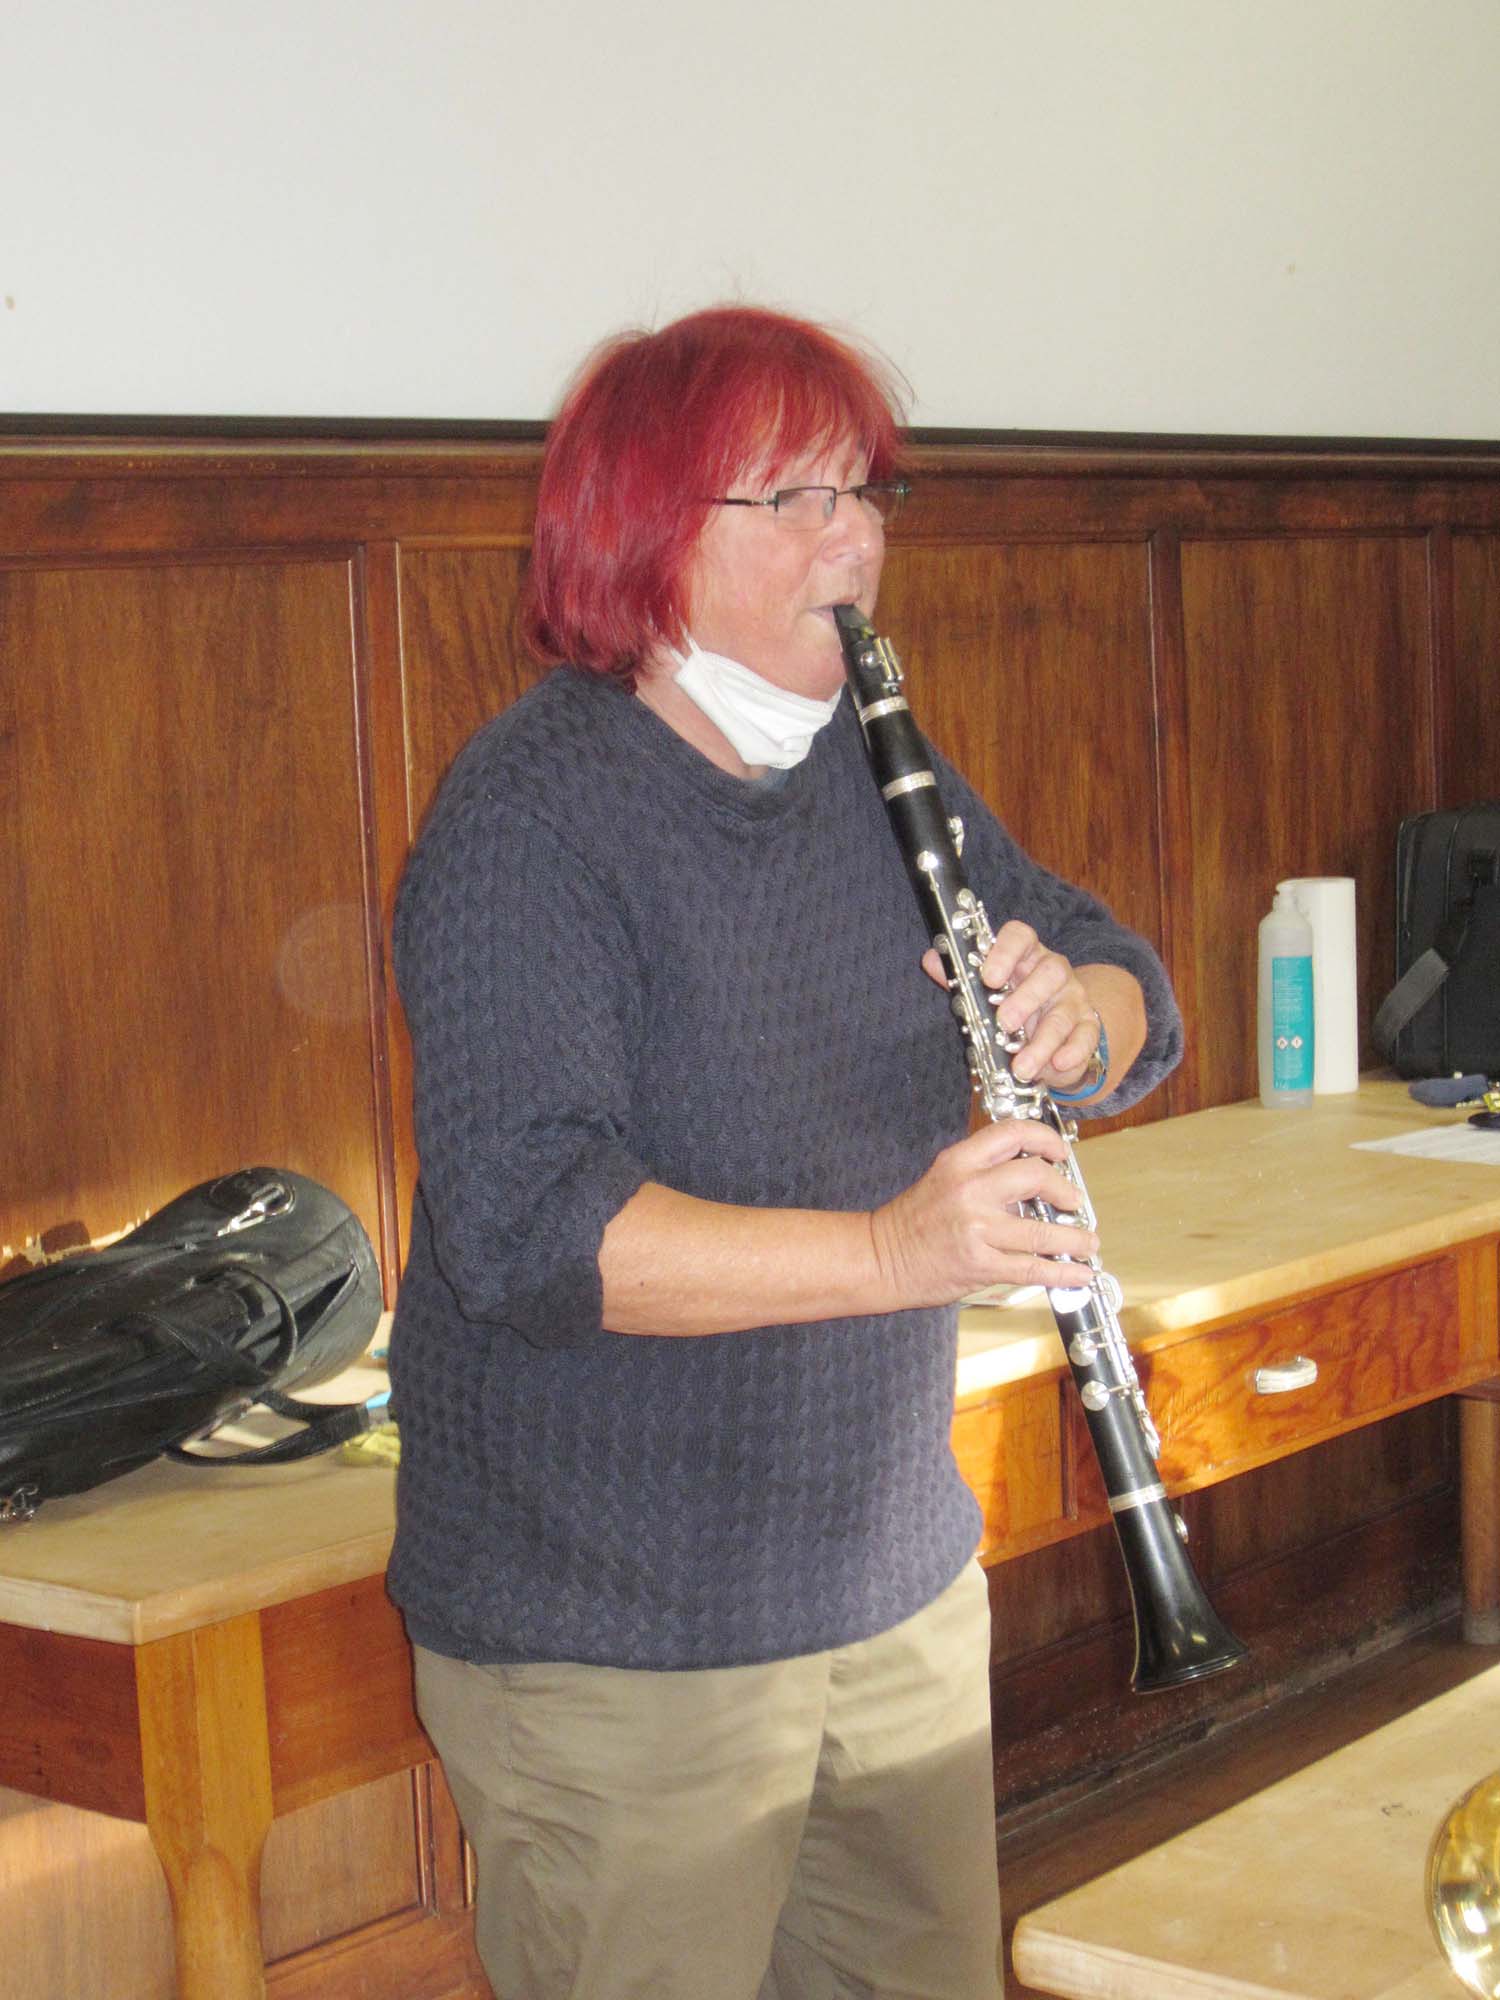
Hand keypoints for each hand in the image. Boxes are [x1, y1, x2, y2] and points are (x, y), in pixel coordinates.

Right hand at [869, 1117, 1098, 1307]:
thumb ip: (984, 1173)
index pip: (1012, 1133)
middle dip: (1065, 1189)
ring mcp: (976, 1228)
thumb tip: (1034, 1180)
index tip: (1060, 1152)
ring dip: (1074, 1237)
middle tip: (1073, 1199)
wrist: (880, 1258)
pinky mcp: (980, 1264)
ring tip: (1087, 1240)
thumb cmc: (911, 1222)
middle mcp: (969, 1189)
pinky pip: (1032, 1267)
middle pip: (1036, 1176)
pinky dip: (1062, 1271)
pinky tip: (1079, 1272)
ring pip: (1042, 1231)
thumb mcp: (943, 1179)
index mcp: (959, 1161)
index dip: (1045, 1139)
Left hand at [922, 919, 1101, 1091]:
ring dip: (1042, 1042)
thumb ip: (961, 978)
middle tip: (1004, 1023)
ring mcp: (1073, 999)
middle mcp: (1053, 972)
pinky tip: (1056, 1065)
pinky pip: (1086, 1037)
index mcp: (1025, 956)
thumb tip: (930, 959)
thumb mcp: (987, 992)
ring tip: (1021, 1066)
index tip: (989, 976)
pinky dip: (1072, 1053)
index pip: (1021, 937)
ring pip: (1063, 1014)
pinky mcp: (1088, 1026)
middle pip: (1049, 972)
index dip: (1005, 952)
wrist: (1056, 1031)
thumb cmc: (1014, 1004)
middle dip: (1026, 998)